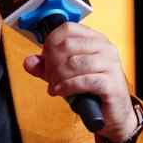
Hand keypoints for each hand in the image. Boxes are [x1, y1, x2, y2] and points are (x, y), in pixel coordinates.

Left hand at [22, 23, 139, 142]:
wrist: (113, 114)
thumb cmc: (92, 91)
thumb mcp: (65, 75)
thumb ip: (46, 68)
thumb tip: (29, 62)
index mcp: (96, 40)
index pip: (68, 28)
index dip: (51, 42)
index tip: (46, 58)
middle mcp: (105, 48)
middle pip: (68, 45)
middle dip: (52, 63)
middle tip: (50, 76)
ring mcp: (110, 65)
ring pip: (74, 63)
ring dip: (58, 76)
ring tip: (55, 86)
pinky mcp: (111, 83)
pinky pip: (82, 81)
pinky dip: (66, 87)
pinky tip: (60, 91)